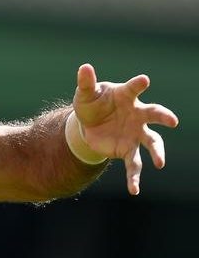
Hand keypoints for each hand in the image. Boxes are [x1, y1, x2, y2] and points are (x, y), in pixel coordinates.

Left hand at [72, 63, 178, 194]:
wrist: (87, 125)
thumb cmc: (92, 104)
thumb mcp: (85, 94)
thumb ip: (86, 82)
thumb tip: (84, 66)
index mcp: (127, 96)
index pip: (134, 88)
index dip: (138, 84)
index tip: (144, 80)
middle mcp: (137, 115)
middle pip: (155, 114)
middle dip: (164, 117)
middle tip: (173, 121)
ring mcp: (135, 133)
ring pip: (152, 141)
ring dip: (157, 152)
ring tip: (160, 163)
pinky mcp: (127, 149)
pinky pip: (134, 164)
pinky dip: (134, 178)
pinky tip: (134, 190)